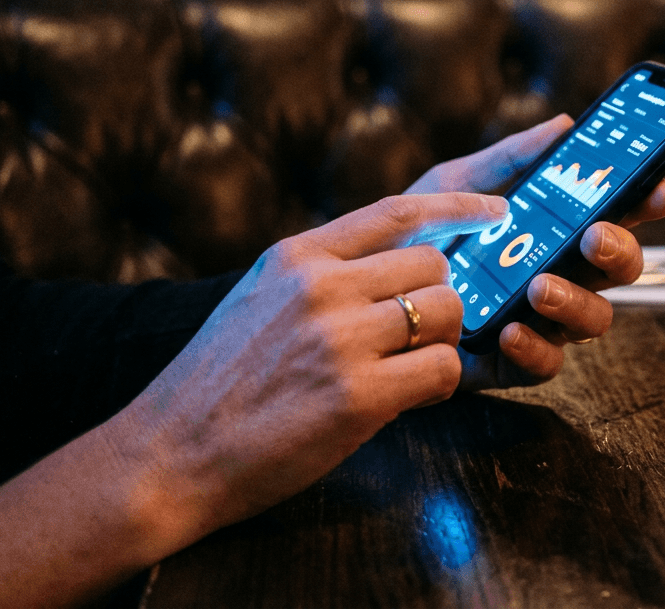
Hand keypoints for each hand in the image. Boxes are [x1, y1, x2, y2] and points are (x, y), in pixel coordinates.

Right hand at [0, 192, 509, 607]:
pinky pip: (443, 369)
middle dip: (440, 299)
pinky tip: (410, 398)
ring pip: (446, 311)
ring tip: (410, 367)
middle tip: (421, 335)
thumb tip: (398, 262)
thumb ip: (322, 273)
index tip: (497, 211)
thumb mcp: (259, 298)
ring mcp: (339, 338)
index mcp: (296, 256)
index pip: (398, 211)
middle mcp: (320, 285)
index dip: (459, 209)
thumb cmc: (220, 382)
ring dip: (442, 341)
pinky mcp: (358, 395)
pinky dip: (439, 384)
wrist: (167, 455)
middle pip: (434, 265)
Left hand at [407, 115, 664, 389]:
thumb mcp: (454, 186)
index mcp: (556, 228)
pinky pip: (547, 364)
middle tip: (594, 237)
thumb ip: (508, 159)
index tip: (658, 189)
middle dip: (619, 251)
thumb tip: (564, 124)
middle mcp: (561, 273)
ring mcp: (541, 320)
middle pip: (620, 268)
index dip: (645, 202)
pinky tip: (511, 328)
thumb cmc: (415, 235)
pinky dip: (535, 347)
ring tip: (540, 286)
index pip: (616, 213)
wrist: (361, 294)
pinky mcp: (513, 361)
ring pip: (595, 318)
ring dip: (576, 301)